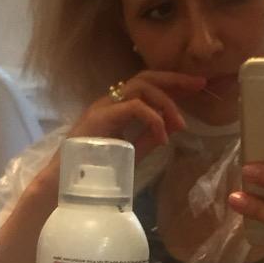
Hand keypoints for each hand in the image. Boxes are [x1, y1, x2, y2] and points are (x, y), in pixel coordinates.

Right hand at [66, 71, 208, 161]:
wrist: (63, 185)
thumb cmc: (93, 173)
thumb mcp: (131, 153)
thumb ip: (149, 138)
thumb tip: (173, 126)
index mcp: (116, 107)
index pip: (147, 85)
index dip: (173, 83)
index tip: (197, 86)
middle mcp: (109, 101)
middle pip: (146, 76)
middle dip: (175, 80)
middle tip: (200, 85)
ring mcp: (103, 107)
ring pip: (141, 87)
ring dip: (166, 103)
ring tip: (180, 124)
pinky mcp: (100, 117)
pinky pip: (134, 107)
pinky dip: (153, 119)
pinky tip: (163, 137)